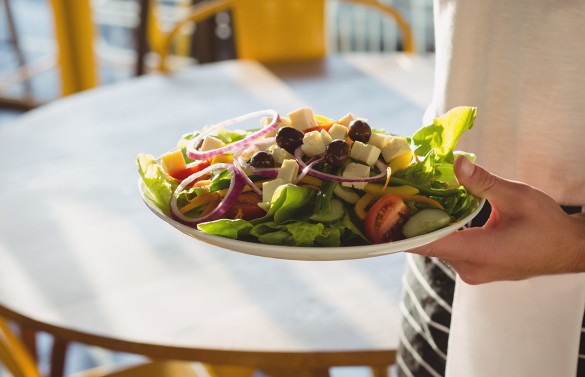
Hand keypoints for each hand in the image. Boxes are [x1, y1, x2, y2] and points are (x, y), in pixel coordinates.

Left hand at [409, 156, 584, 283]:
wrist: (569, 249)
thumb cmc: (548, 225)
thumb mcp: (517, 196)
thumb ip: (483, 182)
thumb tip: (458, 163)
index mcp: (481, 252)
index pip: (431, 244)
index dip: (403, 233)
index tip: (380, 221)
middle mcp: (472, 268)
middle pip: (431, 245)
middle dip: (412, 222)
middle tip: (393, 198)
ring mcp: (473, 272)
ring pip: (439, 247)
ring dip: (428, 226)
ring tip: (409, 201)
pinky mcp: (476, 269)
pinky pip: (450, 250)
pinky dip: (441, 233)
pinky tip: (434, 214)